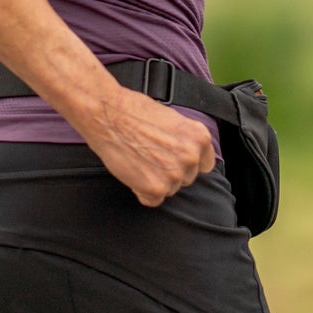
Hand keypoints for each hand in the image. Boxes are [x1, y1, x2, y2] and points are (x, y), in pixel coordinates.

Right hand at [82, 86, 215, 206]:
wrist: (108, 115)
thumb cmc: (133, 112)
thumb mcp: (172, 119)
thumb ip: (184, 140)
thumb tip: (186, 155)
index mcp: (199, 138)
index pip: (204, 164)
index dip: (186, 162)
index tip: (174, 159)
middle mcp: (191, 157)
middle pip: (186, 178)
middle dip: (170, 171)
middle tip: (150, 156)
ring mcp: (175, 174)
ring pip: (169, 189)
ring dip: (155, 181)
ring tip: (139, 161)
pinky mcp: (156, 188)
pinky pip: (152, 200)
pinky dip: (141, 191)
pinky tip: (133, 172)